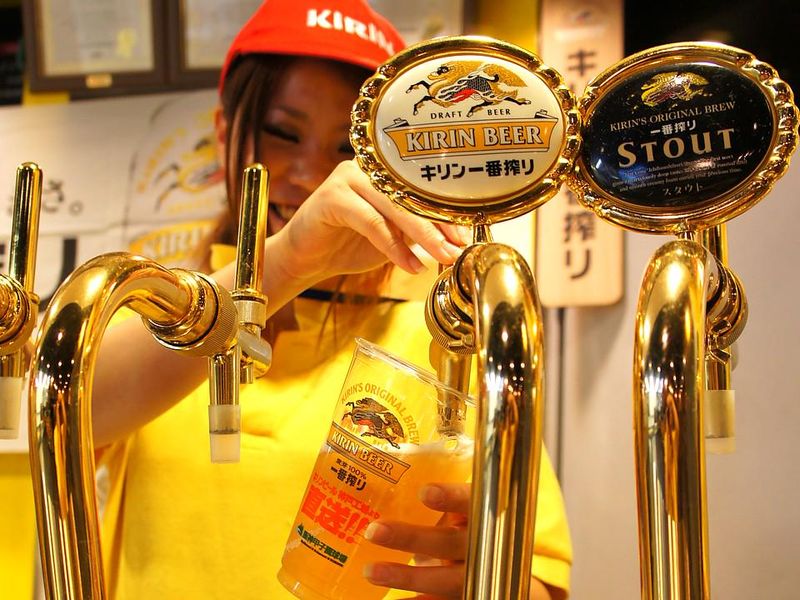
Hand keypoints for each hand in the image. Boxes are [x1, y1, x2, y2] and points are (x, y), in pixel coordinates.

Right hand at [271, 160, 468, 286]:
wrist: (305, 259)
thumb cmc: (347, 245)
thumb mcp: (392, 238)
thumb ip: (417, 232)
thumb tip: (455, 240)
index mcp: (384, 173)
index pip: (421, 190)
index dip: (446, 214)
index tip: (465, 237)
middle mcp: (368, 168)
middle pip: (412, 196)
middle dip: (439, 226)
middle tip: (457, 250)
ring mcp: (348, 178)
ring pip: (394, 206)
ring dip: (422, 236)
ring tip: (440, 257)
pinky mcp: (332, 196)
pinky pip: (371, 222)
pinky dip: (393, 247)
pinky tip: (409, 265)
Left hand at [361, 483, 559, 599]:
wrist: (513, 569)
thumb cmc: (474, 525)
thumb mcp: (468, 507)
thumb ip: (443, 497)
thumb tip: (384, 473)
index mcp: (482, 512)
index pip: (470, 501)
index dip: (450, 497)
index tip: (426, 492)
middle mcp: (483, 544)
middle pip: (449, 542)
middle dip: (411, 537)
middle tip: (374, 530)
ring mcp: (476, 575)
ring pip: (444, 580)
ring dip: (405, 576)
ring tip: (371, 570)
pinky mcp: (469, 597)